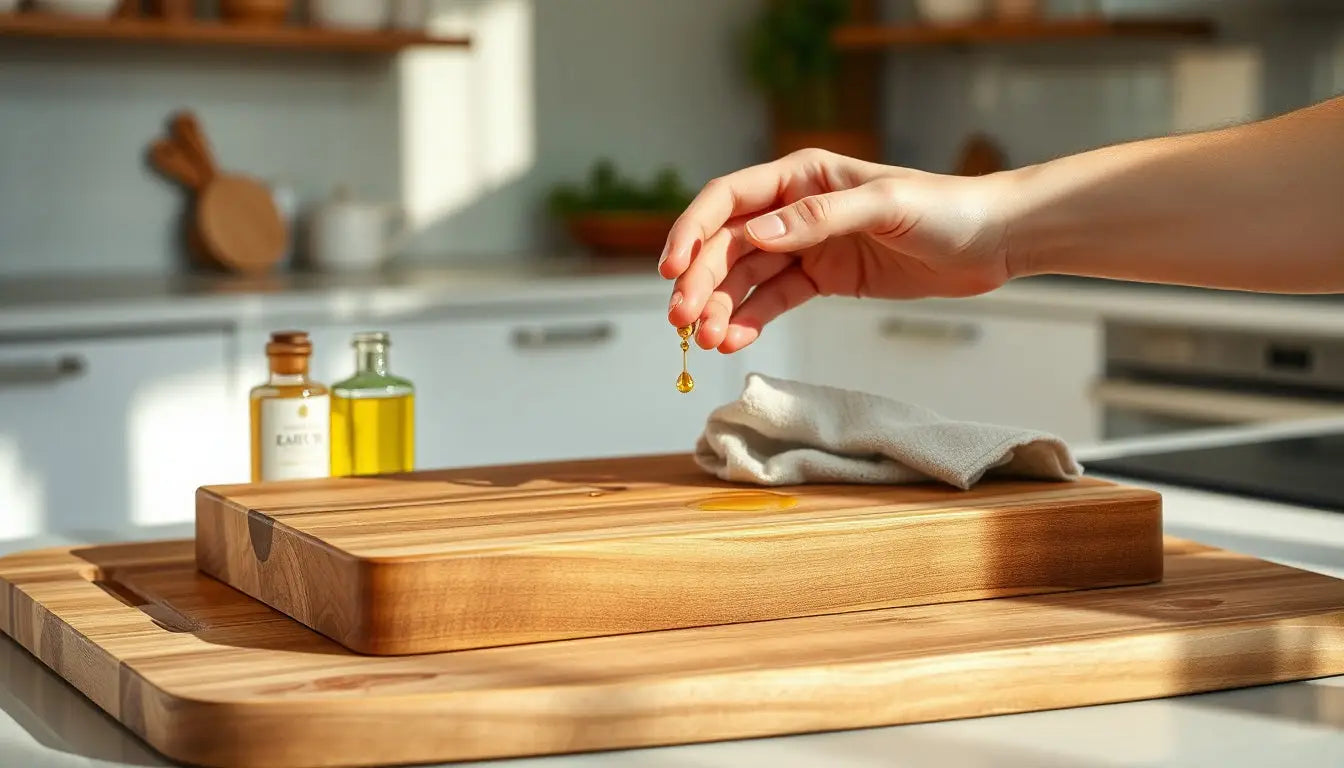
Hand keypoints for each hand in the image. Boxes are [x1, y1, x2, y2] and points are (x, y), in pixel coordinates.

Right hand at [657, 149, 1013, 352]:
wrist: (993, 241)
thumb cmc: (946, 209)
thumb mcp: (885, 206)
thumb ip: (818, 218)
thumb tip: (756, 234)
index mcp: (802, 175)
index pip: (728, 201)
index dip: (692, 232)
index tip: (672, 269)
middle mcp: (794, 208)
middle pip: (727, 245)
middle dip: (699, 282)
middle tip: (682, 321)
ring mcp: (807, 246)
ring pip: (745, 278)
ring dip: (721, 308)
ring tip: (707, 342)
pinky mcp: (824, 279)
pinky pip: (775, 300)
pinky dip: (751, 320)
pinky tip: (734, 341)